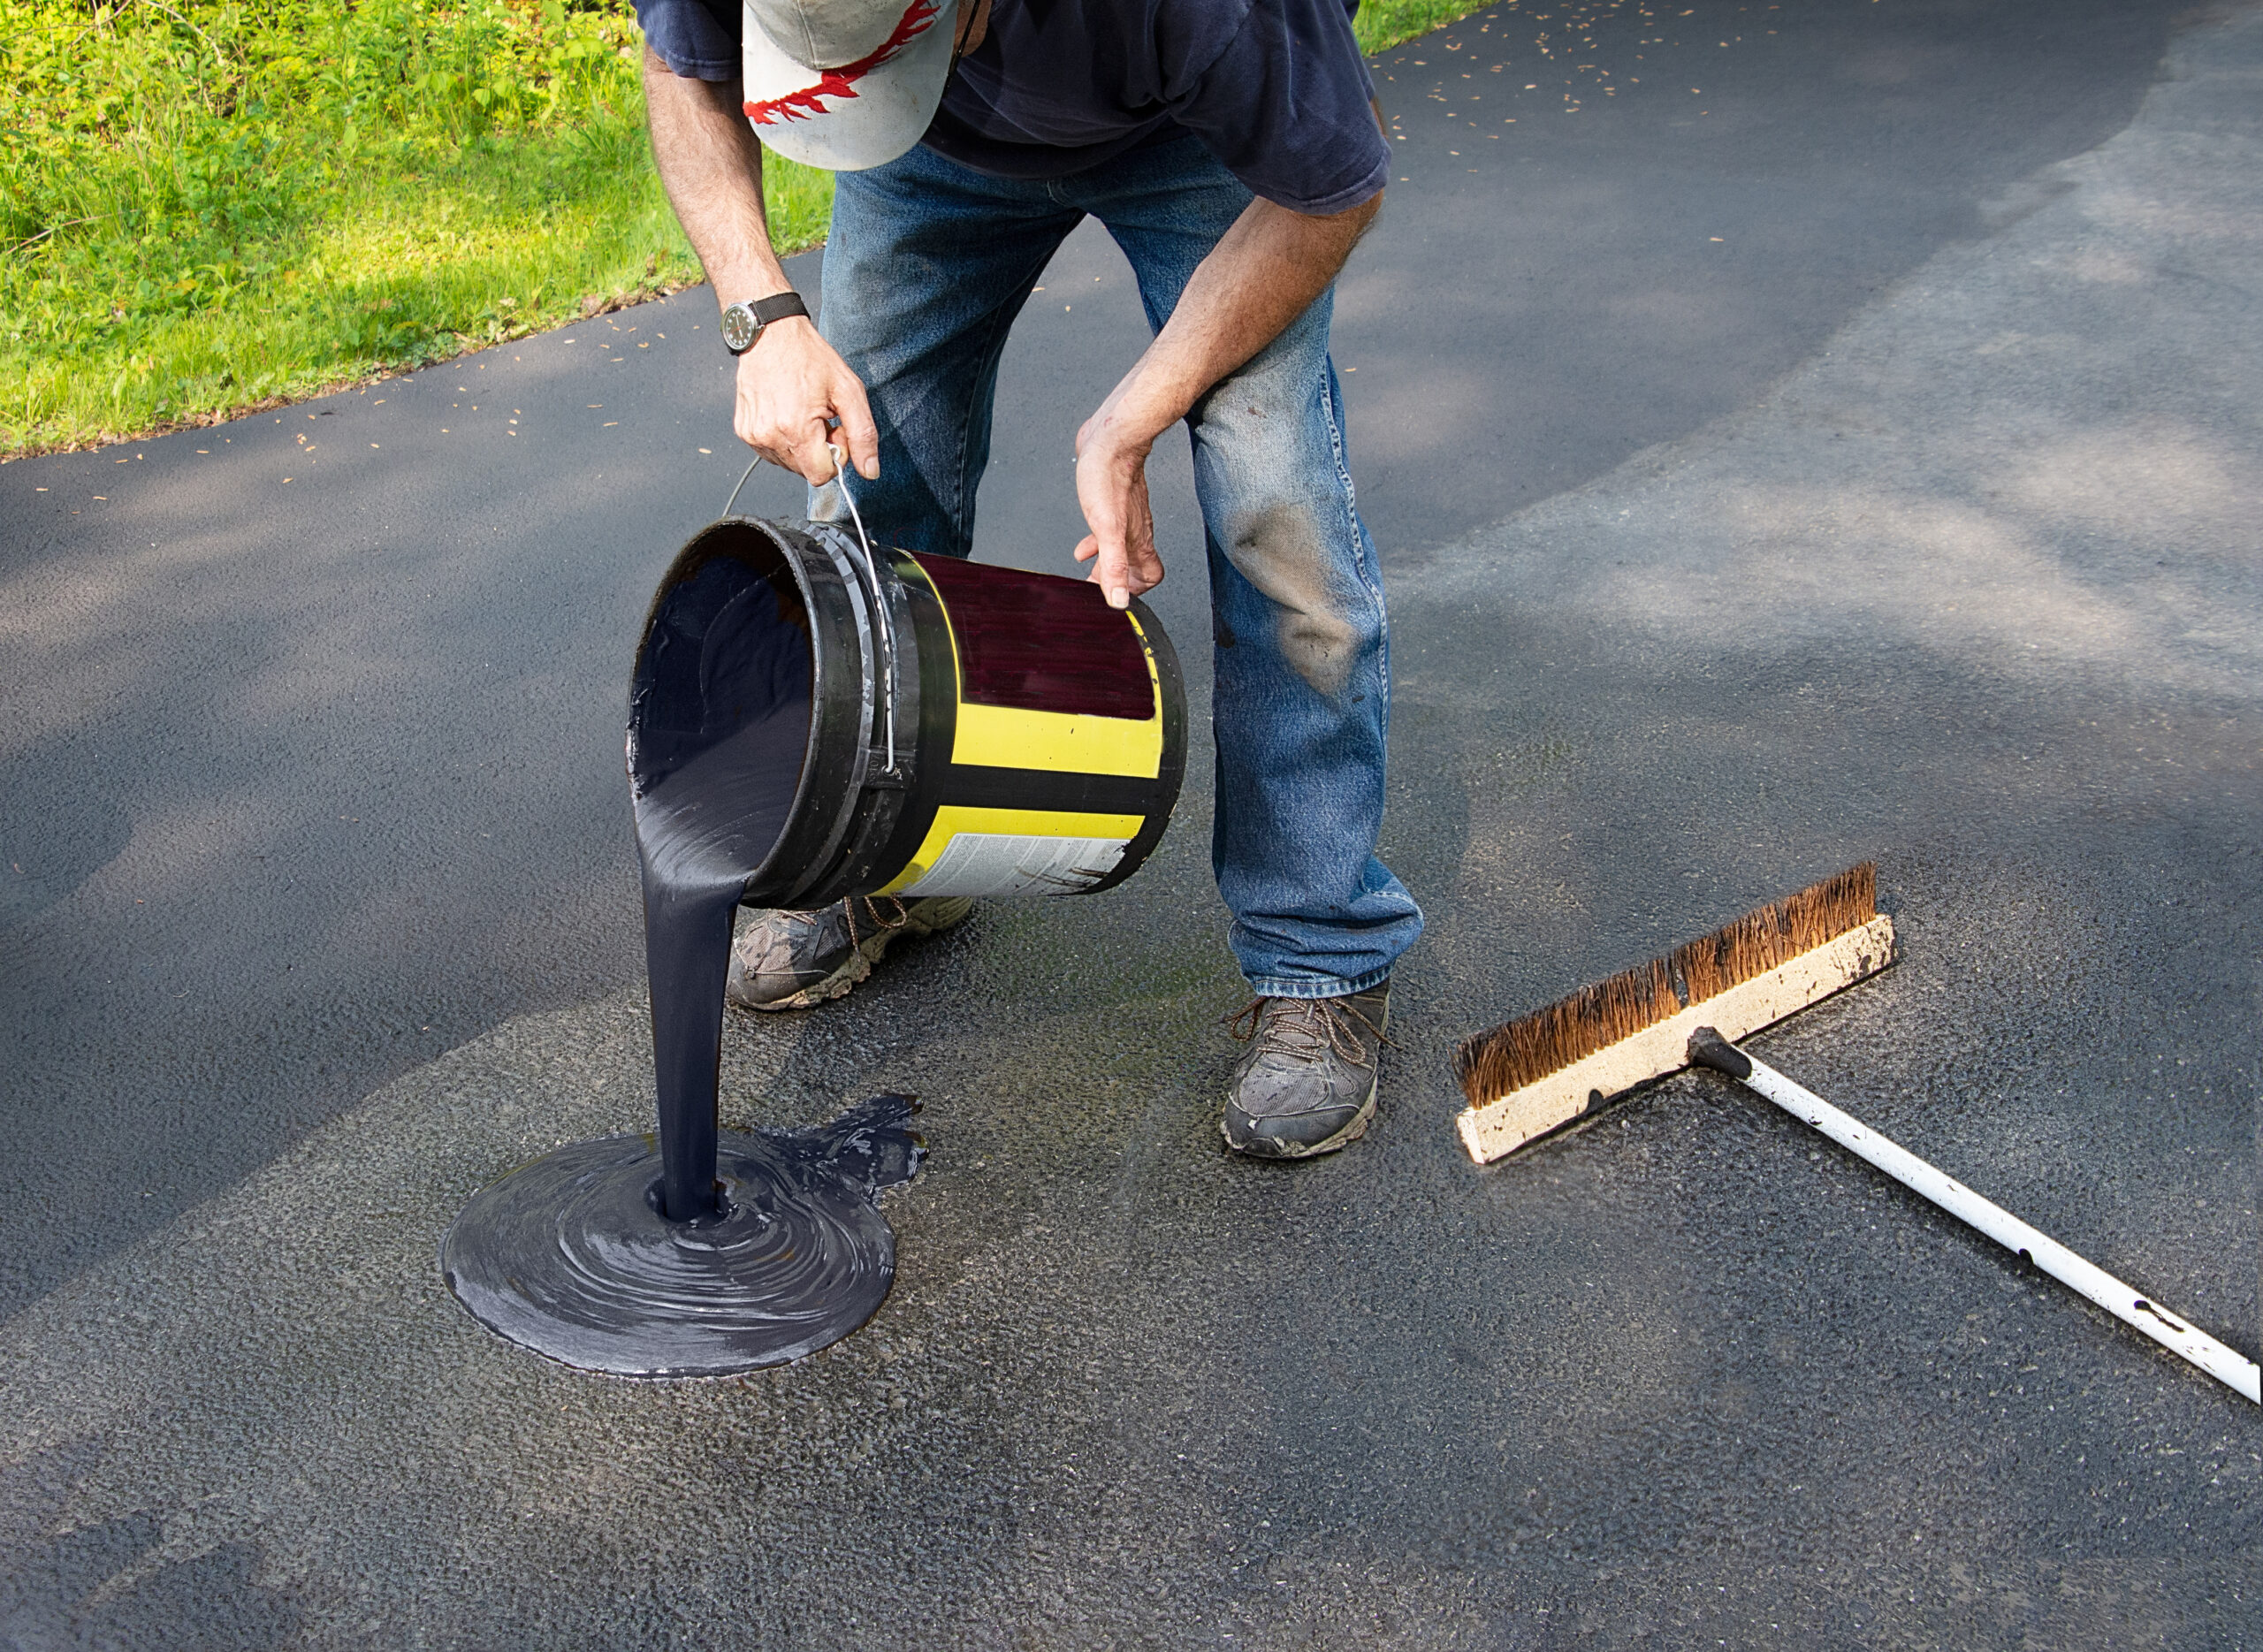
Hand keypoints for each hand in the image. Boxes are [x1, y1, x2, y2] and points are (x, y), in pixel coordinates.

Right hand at [733, 317, 879, 484]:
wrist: (771, 334)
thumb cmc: (809, 357)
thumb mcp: (848, 391)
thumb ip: (863, 435)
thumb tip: (870, 471)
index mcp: (796, 429)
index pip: (821, 476)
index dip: (836, 456)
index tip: (836, 430)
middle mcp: (769, 436)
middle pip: (805, 471)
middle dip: (819, 451)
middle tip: (821, 418)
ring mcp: (753, 435)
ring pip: (788, 464)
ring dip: (801, 446)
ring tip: (803, 412)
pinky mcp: (744, 430)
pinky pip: (771, 452)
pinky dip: (784, 440)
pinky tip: (787, 413)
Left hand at [1071, 408, 1165, 609]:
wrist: (1110, 438)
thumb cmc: (1109, 477)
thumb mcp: (1107, 530)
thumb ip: (1113, 567)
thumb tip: (1119, 601)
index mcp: (1137, 539)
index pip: (1150, 574)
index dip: (1135, 589)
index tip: (1114, 593)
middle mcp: (1135, 528)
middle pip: (1133, 564)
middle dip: (1113, 578)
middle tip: (1093, 586)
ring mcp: (1125, 514)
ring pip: (1120, 546)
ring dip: (1104, 560)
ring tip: (1086, 566)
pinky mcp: (1113, 501)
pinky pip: (1108, 528)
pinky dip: (1096, 540)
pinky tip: (1084, 539)